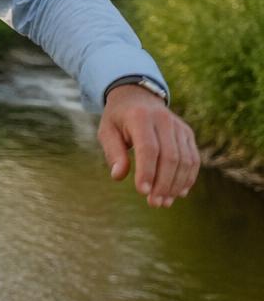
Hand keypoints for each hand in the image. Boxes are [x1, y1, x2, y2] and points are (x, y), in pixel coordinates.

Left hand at [98, 86, 200, 206]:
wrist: (138, 96)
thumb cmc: (118, 118)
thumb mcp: (106, 131)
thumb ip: (113, 152)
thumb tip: (118, 176)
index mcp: (140, 117)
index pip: (148, 148)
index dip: (147, 171)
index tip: (142, 192)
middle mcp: (164, 120)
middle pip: (170, 156)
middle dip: (163, 183)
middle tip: (154, 203)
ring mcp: (179, 127)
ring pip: (185, 160)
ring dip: (176, 184)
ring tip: (164, 202)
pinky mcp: (188, 133)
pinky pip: (193, 158)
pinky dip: (188, 177)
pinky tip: (178, 193)